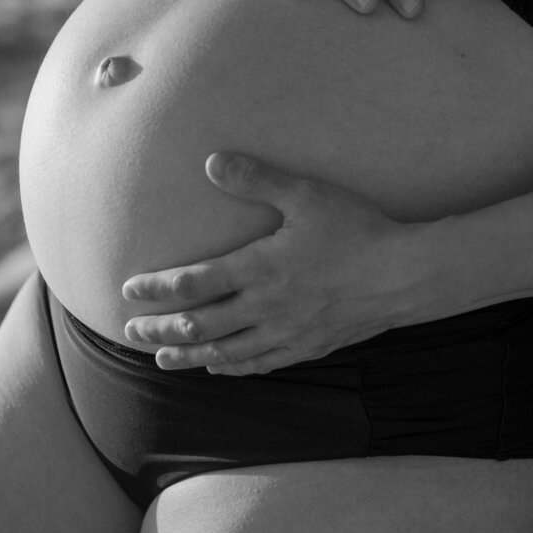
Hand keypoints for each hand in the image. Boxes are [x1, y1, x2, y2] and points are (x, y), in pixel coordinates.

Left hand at [121, 152, 421, 373]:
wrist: (403, 275)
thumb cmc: (356, 229)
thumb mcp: (306, 194)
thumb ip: (257, 179)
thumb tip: (211, 162)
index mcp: (260, 268)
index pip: (193, 283)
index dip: (157, 289)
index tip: (129, 291)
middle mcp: (266, 307)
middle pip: (200, 326)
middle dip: (161, 330)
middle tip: (131, 332)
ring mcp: (287, 332)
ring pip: (226, 353)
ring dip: (189, 358)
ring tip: (161, 362)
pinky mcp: (309, 346)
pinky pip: (261, 364)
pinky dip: (233, 369)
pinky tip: (220, 370)